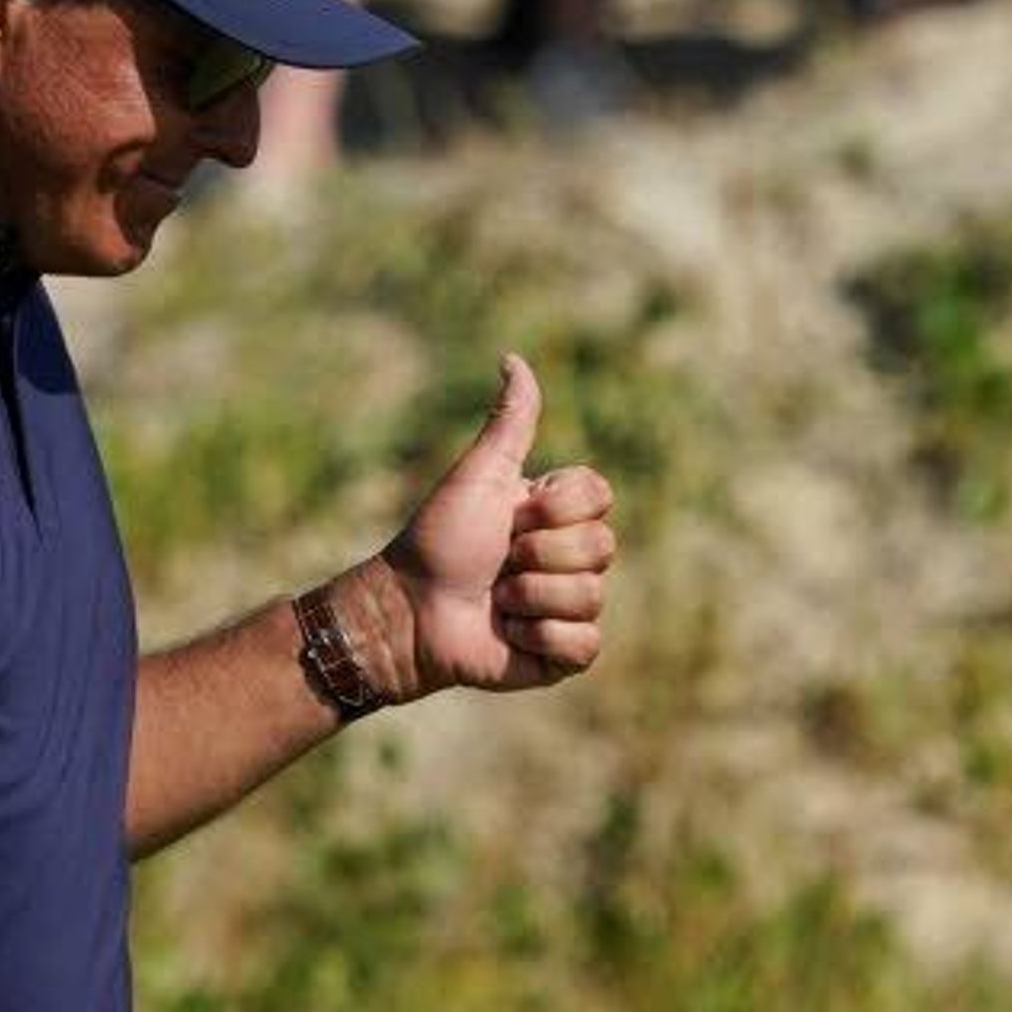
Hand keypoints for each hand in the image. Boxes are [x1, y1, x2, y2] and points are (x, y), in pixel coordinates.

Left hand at [366, 353, 615, 697]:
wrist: (410, 611)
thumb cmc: (439, 540)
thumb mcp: (478, 476)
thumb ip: (510, 423)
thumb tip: (512, 357)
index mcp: (559, 513)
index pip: (598, 497)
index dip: (553, 509)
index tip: (511, 515)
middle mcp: (572, 557)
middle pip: (601, 547)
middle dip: (536, 554)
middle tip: (498, 562)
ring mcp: (571, 606)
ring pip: (590, 595)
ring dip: (529, 597)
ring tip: (496, 600)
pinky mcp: (563, 653)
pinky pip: (583, 643)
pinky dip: (538, 638)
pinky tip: (508, 634)